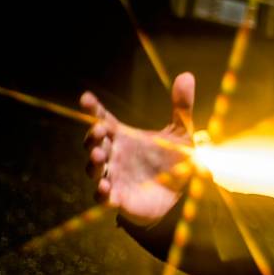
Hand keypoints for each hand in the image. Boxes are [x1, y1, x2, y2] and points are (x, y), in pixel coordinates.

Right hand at [82, 71, 197, 225]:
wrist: (176, 195)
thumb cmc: (172, 161)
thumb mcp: (181, 134)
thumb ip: (181, 107)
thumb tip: (187, 76)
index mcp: (123, 136)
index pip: (102, 119)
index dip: (92, 109)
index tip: (86, 99)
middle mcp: (113, 154)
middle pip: (94, 142)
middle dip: (92, 136)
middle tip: (99, 131)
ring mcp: (112, 176)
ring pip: (93, 168)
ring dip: (93, 162)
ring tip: (98, 156)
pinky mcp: (118, 198)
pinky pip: (103, 196)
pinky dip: (102, 192)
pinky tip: (105, 188)